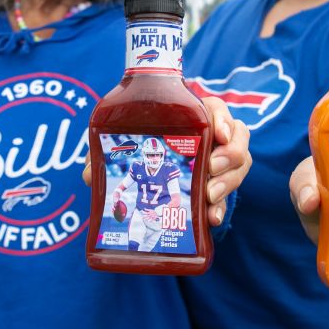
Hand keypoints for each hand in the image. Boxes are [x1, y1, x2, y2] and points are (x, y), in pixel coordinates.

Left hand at [80, 96, 250, 227]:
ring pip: (241, 165)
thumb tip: (87, 174)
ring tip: (210, 197)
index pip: (217, 110)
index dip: (222, 119)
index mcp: (193, 116)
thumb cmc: (139, 147)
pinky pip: (230, 196)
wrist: (152, 177)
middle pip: (238, 137)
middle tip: (210, 170)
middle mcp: (213, 137)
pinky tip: (211, 219)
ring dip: (229, 181)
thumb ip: (105, 152)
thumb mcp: (123, 145)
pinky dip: (221, 208)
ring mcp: (220, 163)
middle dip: (230, 154)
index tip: (217, 134)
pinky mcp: (218, 188)